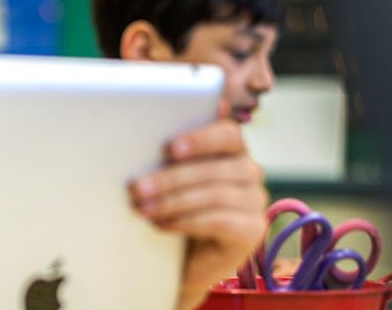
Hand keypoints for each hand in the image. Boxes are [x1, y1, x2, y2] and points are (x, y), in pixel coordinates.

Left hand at [129, 120, 267, 309]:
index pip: (228, 133)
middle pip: (214, 168)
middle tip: (137, 189)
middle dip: (171, 178)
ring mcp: (254, 201)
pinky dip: (186, 222)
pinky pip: (220, 221)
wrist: (183, 258)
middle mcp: (249, 172)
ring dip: (173, 202)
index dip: (201, 139)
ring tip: (144, 209)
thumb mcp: (169, 179)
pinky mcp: (252, 231)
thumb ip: (168, 159)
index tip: (170, 149)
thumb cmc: (173, 207)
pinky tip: (162, 225)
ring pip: (215, 195)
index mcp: (231, 149)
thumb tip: (142, 140)